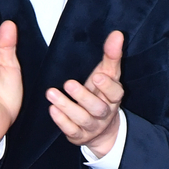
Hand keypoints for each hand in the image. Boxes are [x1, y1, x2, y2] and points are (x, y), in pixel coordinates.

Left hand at [46, 30, 123, 155]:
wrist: (101, 129)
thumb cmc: (101, 94)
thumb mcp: (108, 75)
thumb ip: (111, 55)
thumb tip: (117, 33)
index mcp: (113, 98)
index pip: (115, 93)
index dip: (108, 86)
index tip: (98, 75)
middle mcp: (104, 114)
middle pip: (97, 108)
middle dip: (83, 97)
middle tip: (68, 84)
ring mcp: (91, 126)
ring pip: (81, 119)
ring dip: (66, 106)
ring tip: (51, 93)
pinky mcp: (78, 135)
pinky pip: (70, 130)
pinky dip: (61, 121)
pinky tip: (52, 109)